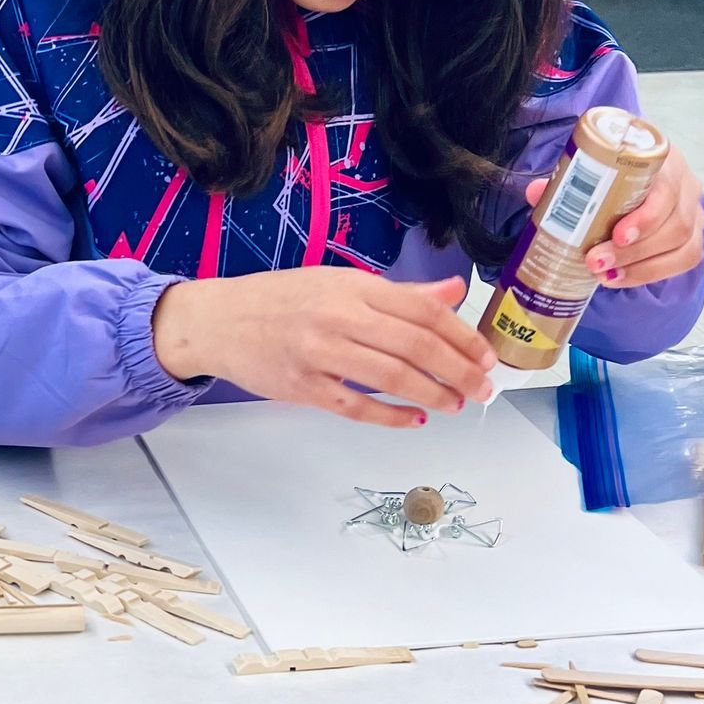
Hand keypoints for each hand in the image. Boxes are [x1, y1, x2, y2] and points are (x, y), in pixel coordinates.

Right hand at [151, 269, 495, 428]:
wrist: (218, 321)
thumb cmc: (280, 300)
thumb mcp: (339, 283)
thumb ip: (398, 294)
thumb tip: (453, 293)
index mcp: (353, 286)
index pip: (423, 310)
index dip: (462, 336)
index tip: (486, 356)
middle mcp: (338, 316)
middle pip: (415, 345)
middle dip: (458, 370)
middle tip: (482, 387)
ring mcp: (318, 353)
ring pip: (391, 377)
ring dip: (432, 394)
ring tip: (455, 404)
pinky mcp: (302, 387)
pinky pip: (356, 407)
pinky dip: (390, 415)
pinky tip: (414, 419)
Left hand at [542, 141, 703, 289]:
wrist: (631, 180)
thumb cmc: (611, 175)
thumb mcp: (590, 171)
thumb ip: (566, 182)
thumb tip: (536, 193)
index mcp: (663, 160)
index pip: (667, 188)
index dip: (647, 216)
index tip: (617, 235)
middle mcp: (686, 184)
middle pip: (676, 223)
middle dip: (634, 250)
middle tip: (595, 262)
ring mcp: (694, 211)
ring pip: (683, 246)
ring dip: (641, 266)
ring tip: (604, 275)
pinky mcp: (692, 236)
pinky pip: (682, 261)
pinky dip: (649, 274)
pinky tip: (619, 278)